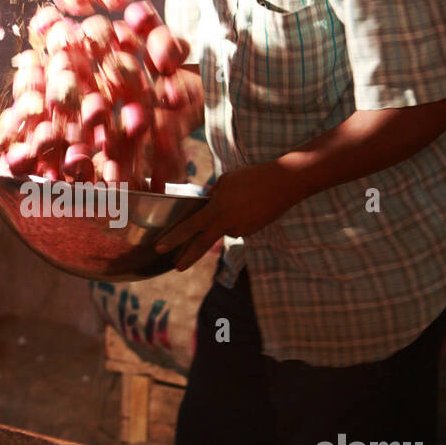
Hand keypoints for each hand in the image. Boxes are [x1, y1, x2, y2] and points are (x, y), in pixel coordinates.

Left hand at [157, 161, 299, 270]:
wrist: (285, 182)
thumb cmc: (252, 177)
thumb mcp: (225, 182)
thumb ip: (212, 198)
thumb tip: (206, 208)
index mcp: (216, 210)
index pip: (189, 228)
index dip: (172, 239)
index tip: (159, 248)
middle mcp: (227, 224)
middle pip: (202, 244)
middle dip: (188, 256)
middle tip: (176, 267)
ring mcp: (240, 230)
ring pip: (224, 227)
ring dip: (226, 217)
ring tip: (244, 198)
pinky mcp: (251, 231)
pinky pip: (237, 225)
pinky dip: (239, 216)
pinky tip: (252, 204)